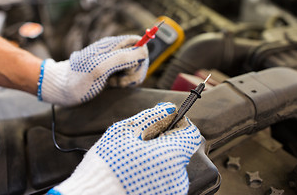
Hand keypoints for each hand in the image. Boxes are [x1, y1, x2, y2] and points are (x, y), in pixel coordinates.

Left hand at [38, 35, 148, 105]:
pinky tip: (111, 86)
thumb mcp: (100, 68)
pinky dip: (123, 84)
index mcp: (113, 45)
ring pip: (135, 68)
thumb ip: (123, 58)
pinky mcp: (112, 72)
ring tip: (112, 83)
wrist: (62, 89)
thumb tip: (143, 51)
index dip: (140, 56)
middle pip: (140, 58)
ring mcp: (114, 62)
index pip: (139, 42)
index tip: (130, 68)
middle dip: (134, 72)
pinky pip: (127, 76)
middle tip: (119, 79)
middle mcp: (115, 51)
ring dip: (128, 80)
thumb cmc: (78, 79)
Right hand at [47, 102, 201, 194]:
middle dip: (164, 141)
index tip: (164, 121)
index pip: (190, 133)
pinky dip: (153, 173)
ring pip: (171, 165)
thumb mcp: (126, 132)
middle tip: (140, 142)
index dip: (178, 123)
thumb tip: (169, 109)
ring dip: (158, 158)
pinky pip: (164, 179)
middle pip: (180, 149)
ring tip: (134, 159)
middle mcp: (178, 176)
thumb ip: (152, 117)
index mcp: (172, 155)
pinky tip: (135, 172)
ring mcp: (172, 190)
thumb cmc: (106, 165)